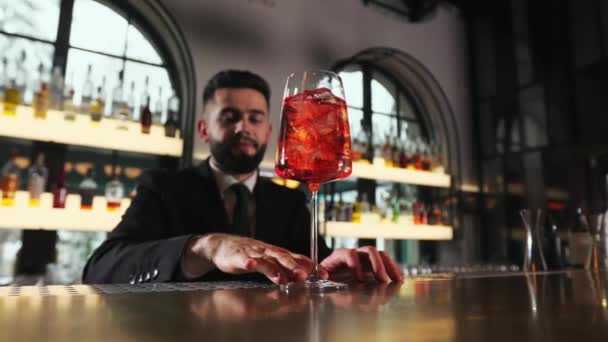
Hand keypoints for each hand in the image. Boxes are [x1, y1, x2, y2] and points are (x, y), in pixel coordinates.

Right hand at [182, 233, 317, 284]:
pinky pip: (242, 259)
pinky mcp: (237, 256)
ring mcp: (252, 253)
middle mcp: (266, 251)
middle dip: (293, 267)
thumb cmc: (248, 253)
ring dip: (273, 269)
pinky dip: (247, 261)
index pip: (295, 257)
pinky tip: (250, 265)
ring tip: (281, 279)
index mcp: (275, 252)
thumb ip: (286, 265)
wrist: (222, 245)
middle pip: (282, 257)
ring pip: (264, 261)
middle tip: (303, 276)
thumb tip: (306, 270)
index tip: (321, 273)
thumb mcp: (269, 258)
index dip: (308, 265)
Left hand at [320, 247, 403, 282]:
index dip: (355, 265)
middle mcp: (355, 253)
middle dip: (377, 265)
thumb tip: (324, 274)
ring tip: (397, 280)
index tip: (359, 280)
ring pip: (380, 255)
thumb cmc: (327, 275)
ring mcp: (366, 257)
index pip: (349, 254)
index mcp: (341, 254)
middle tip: (382, 280)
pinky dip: (393, 270)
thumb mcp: (322, 274)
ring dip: (389, 267)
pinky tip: (399, 279)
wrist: (331, 275)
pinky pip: (386, 262)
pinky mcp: (374, 264)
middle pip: (369, 251)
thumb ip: (321, 273)